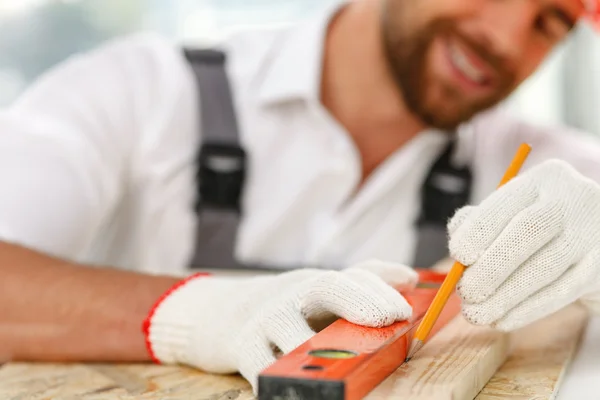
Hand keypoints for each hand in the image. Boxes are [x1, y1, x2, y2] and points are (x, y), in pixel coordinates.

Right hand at [143, 260, 416, 391]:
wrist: (215, 313)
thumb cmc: (281, 307)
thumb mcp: (316, 291)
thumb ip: (360, 283)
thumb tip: (410, 277)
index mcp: (314, 284)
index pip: (352, 276)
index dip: (379, 289)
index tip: (404, 311)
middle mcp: (291, 295)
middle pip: (327, 287)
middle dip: (359, 300)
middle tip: (389, 318)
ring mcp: (264, 319)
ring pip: (294, 334)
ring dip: (318, 350)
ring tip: (344, 369)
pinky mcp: (241, 347)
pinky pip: (262, 368)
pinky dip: (279, 383)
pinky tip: (298, 394)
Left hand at [448, 159, 599, 330]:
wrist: (596, 240)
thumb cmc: (541, 228)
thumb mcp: (513, 213)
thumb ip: (480, 221)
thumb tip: (457, 243)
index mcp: (543, 179)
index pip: (506, 201)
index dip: (479, 229)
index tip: (457, 255)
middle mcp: (573, 199)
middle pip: (529, 230)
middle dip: (492, 265)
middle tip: (466, 292)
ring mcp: (593, 232)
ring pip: (546, 266)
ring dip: (505, 295)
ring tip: (477, 314)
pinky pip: (563, 291)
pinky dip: (528, 309)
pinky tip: (503, 320)